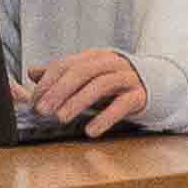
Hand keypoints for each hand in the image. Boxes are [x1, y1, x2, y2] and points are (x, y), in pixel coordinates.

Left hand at [17, 46, 147, 136]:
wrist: (155, 85)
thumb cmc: (113, 82)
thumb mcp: (86, 76)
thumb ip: (61, 74)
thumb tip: (32, 72)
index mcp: (94, 56)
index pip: (67, 64)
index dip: (48, 82)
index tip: (34, 101)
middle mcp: (112, 63)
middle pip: (82, 72)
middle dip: (59, 91)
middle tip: (43, 110)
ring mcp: (128, 78)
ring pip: (101, 85)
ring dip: (78, 102)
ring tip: (61, 119)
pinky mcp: (141, 95)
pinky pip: (123, 104)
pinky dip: (105, 118)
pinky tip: (90, 131)